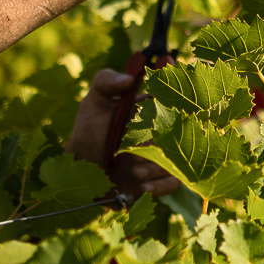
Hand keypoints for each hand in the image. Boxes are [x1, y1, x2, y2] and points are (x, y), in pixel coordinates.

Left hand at [68, 68, 178, 197]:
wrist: (82, 171)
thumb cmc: (89, 134)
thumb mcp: (92, 105)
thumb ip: (105, 83)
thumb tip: (130, 78)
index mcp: (150, 110)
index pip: (173, 102)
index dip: (173, 104)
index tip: (162, 113)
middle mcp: (161, 131)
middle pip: (181, 133)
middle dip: (161, 144)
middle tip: (137, 152)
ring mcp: (162, 155)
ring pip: (177, 159)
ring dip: (157, 167)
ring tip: (135, 171)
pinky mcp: (159, 178)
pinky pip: (174, 181)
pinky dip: (160, 185)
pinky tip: (142, 185)